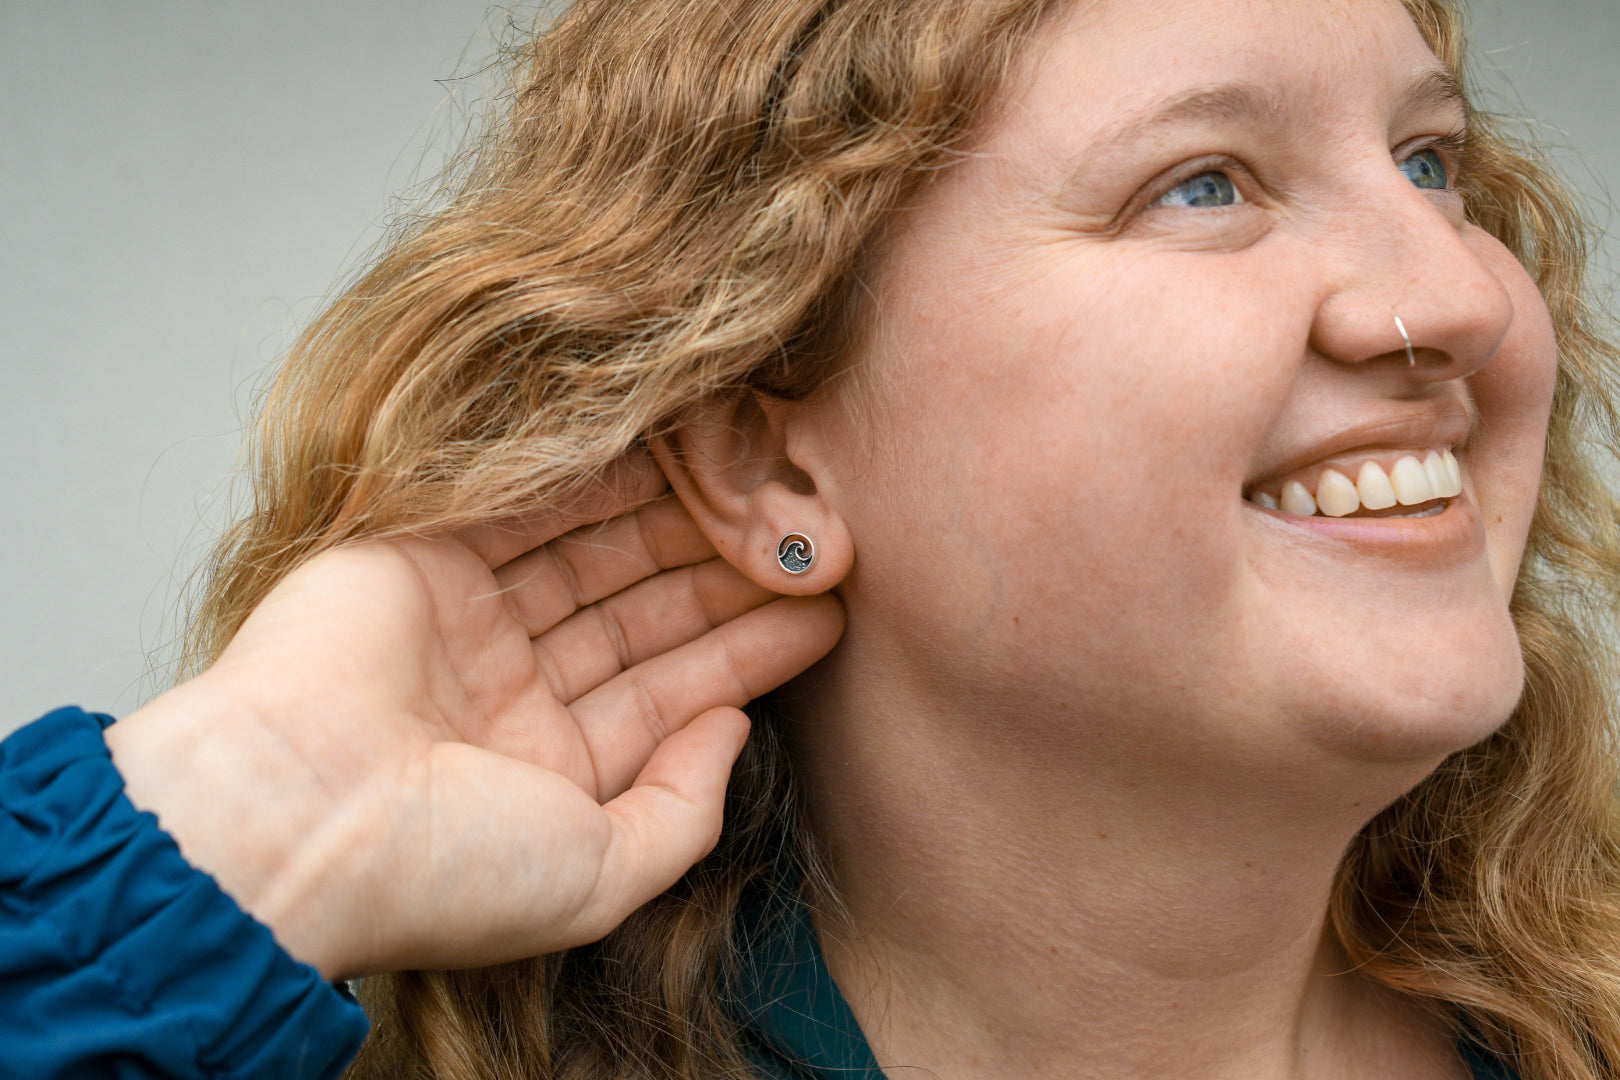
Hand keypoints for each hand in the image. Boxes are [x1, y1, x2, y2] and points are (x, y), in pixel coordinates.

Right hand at [105, 453, 843, 979]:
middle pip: (645, 612)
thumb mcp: (599, 879)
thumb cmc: (441, 872)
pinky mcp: (422, 556)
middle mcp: (513, 692)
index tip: (829, 607)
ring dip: (676, 518)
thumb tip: (734, 729)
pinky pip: (528, 504)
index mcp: (552, 771)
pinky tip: (675, 456)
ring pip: (596, 552)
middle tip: (803, 525)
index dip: (753, 647)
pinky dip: (597, 477)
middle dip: (722, 569)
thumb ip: (682, 811)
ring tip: (758, 482)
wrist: (290, 820)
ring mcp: (468, 621)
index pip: (677, 690)